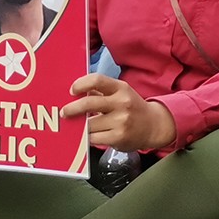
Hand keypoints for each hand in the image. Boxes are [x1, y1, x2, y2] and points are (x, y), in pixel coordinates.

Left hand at [62, 75, 176, 150]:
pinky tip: (91, 135)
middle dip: (72, 109)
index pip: (97, 80)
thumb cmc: (132, 108)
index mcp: (121, 88)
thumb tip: (75, 93)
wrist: (153, 126)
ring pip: (89, 124)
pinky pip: (93, 138)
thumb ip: (101, 91)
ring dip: (81, 126)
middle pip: (88, 103)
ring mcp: (121, 121)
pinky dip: (88, 137)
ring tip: (81, 126)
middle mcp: (122, 103)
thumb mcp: (121, 94)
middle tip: (65, 112)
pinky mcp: (119, 137)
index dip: (80, 84)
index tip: (72, 91)